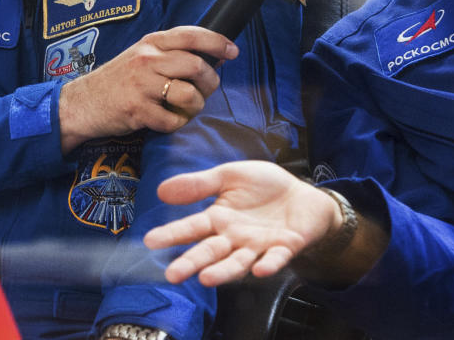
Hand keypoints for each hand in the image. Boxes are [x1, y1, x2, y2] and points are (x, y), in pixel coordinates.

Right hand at [58, 26, 234, 152]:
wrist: (81, 104)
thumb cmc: (117, 81)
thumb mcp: (142, 56)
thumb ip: (172, 53)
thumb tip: (214, 55)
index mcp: (151, 43)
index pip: (192, 35)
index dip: (218, 42)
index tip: (232, 51)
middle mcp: (147, 59)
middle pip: (197, 66)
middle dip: (211, 83)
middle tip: (206, 91)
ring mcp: (141, 85)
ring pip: (190, 95)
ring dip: (196, 107)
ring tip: (186, 109)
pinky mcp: (137, 110)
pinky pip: (173, 121)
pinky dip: (176, 124)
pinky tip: (167, 120)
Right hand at [143, 160, 339, 286]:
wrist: (303, 194)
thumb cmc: (264, 186)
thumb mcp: (230, 175)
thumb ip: (200, 184)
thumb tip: (161, 190)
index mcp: (219, 219)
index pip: (192, 228)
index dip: (172, 234)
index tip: (150, 241)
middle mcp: (235, 238)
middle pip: (210, 252)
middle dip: (191, 263)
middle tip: (172, 275)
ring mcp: (259, 245)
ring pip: (238, 262)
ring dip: (223, 272)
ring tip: (205, 278)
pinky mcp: (285, 248)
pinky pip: (275, 258)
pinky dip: (268, 264)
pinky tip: (259, 269)